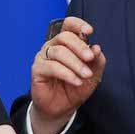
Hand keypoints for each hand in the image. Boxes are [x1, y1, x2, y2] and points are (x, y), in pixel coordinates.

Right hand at [30, 17, 105, 133]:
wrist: (63, 108)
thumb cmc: (76, 88)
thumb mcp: (93, 74)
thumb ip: (97, 61)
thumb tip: (97, 47)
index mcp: (66, 43)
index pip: (68, 25)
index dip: (78, 24)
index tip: (89, 31)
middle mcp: (53, 46)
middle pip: (64, 37)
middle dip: (80, 47)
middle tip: (90, 58)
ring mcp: (43, 57)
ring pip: (59, 52)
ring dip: (75, 63)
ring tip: (86, 75)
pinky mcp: (37, 70)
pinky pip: (52, 67)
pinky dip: (67, 73)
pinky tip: (76, 81)